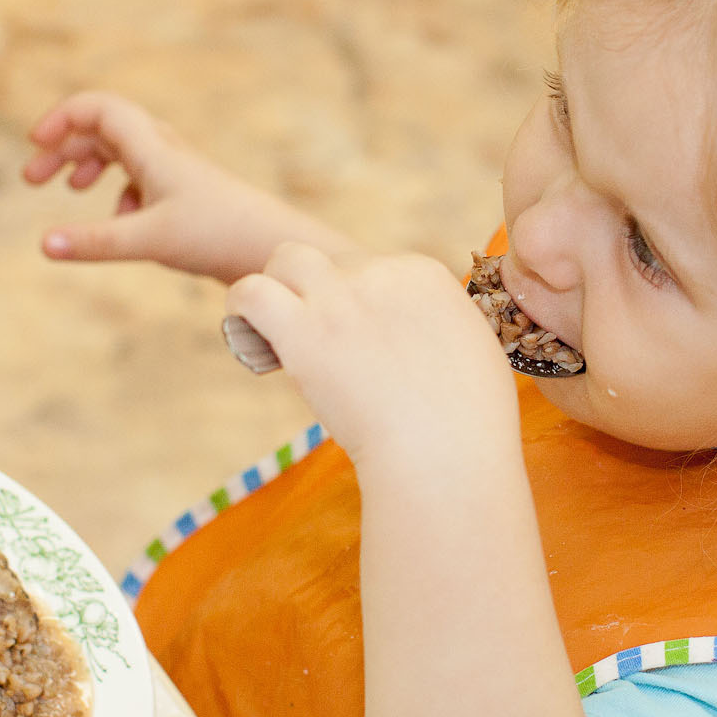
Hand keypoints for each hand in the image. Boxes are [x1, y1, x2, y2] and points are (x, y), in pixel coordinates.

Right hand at [25, 91, 348, 282]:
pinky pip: (143, 177)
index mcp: (152, 147)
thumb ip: (95, 241)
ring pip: (123, 150)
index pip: (97, 108)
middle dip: (65, 146)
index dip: (61, 118)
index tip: (34, 145)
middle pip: (104, 128)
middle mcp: (164, 150)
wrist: (274, 247)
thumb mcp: (148, 239)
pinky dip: (121, 190)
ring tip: (71, 188)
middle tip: (32, 176)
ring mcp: (177, 171)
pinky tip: (121, 222)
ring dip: (90, 162)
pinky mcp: (187, 194)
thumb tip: (42, 245)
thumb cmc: (217, 235)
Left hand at [224, 243, 518, 468]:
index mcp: (425, 275)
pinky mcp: (302, 331)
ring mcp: (340, 298)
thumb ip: (442, 328)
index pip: (372, 267)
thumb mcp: (473, 352)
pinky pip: (252, 292)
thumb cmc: (469, 425)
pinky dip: (242, 304)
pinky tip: (245, 329)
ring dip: (277, 284)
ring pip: (286, 259)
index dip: (356, 301)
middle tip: (313, 338)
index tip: (352, 339)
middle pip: (331, 263)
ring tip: (269, 323)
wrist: (445, 457)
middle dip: (319, 295)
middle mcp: (381, 274)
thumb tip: (421, 335)